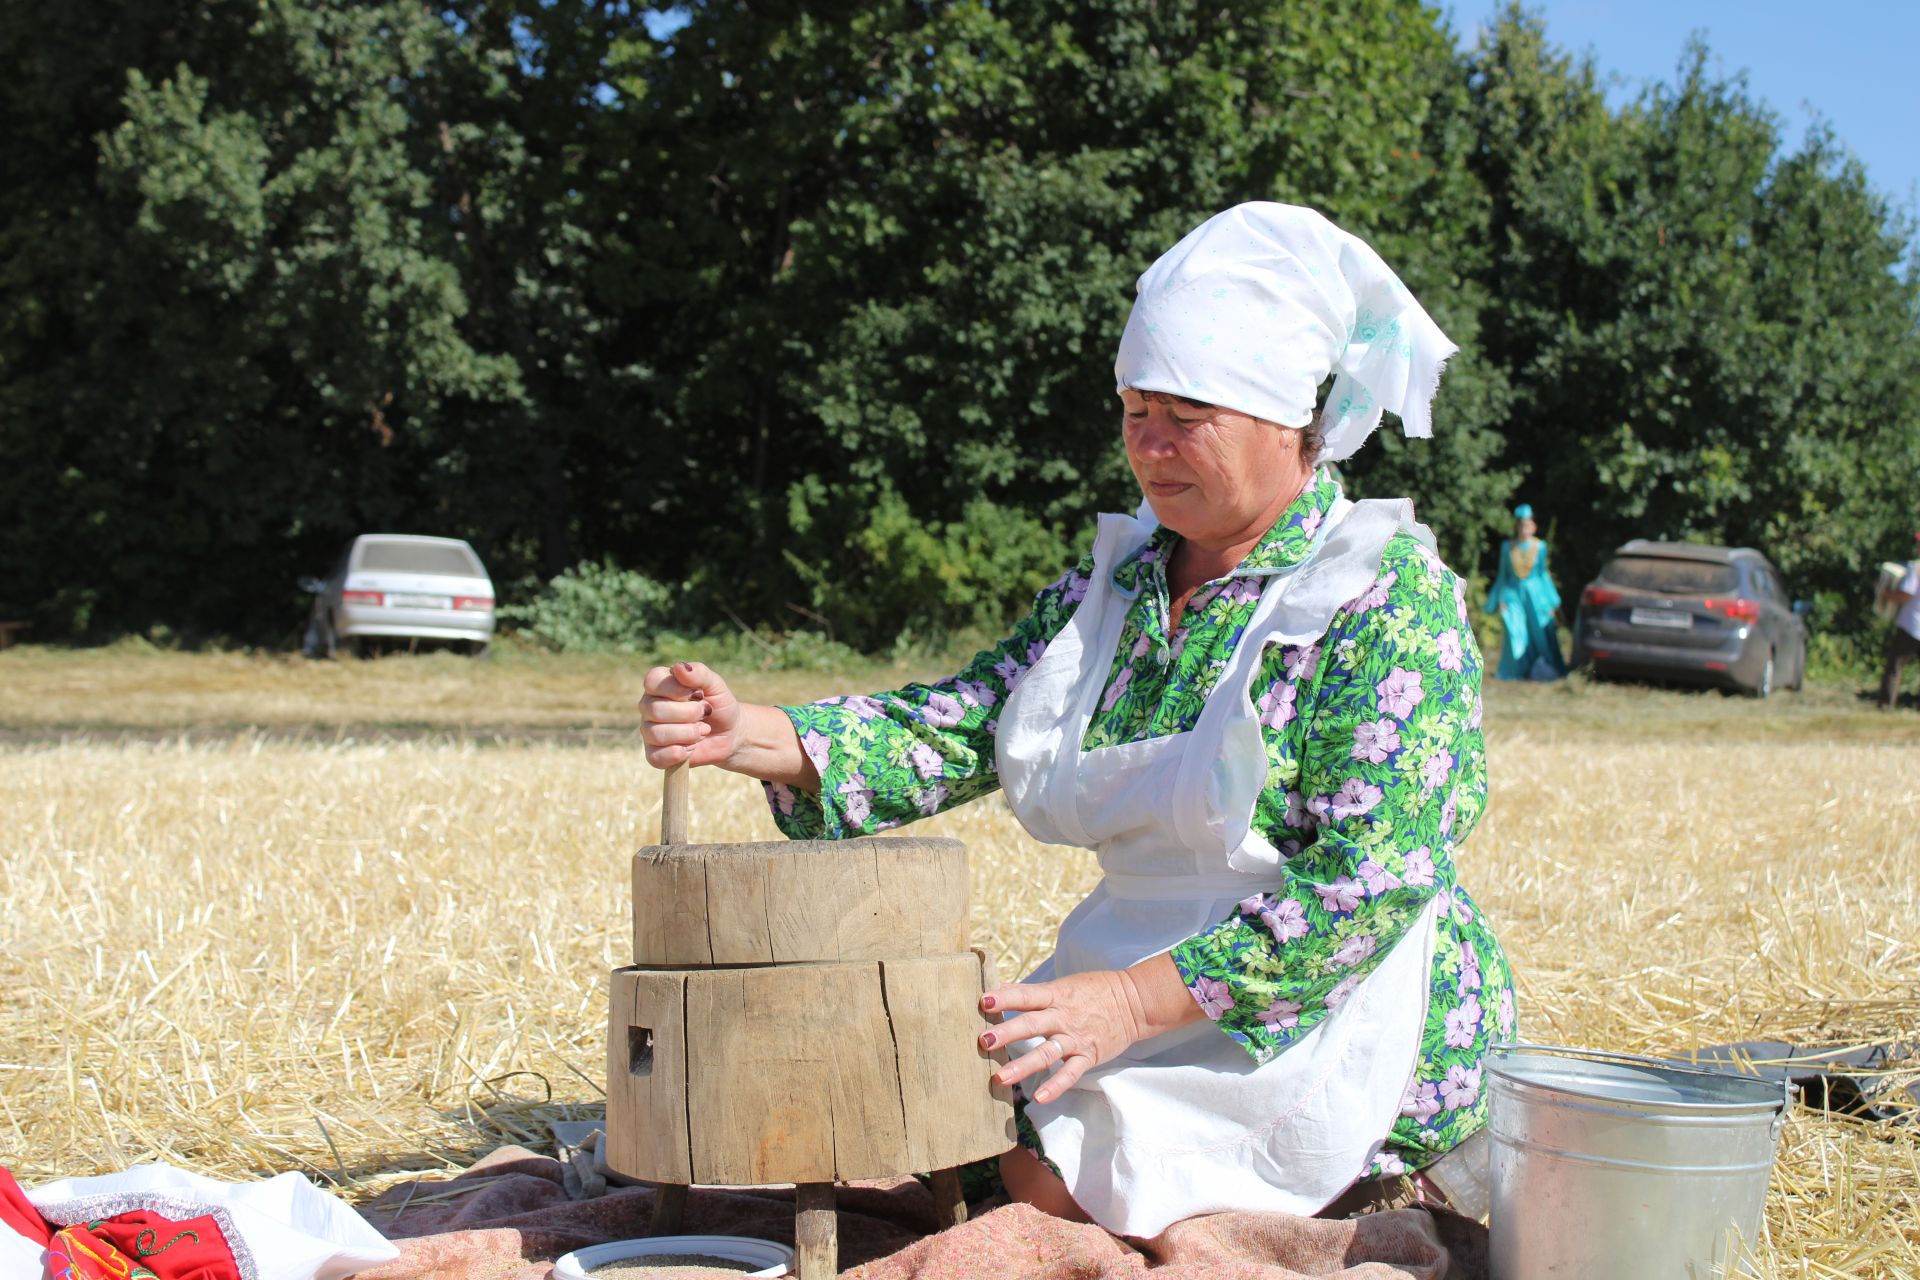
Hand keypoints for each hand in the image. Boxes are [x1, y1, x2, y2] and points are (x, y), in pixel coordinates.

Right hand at [639, 661, 742, 769]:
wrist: (729, 734)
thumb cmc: (719, 705)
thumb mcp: (716, 685)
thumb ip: (699, 674)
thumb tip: (679, 667)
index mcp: (660, 685)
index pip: (651, 681)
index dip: (674, 689)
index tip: (697, 694)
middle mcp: (649, 706)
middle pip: (655, 709)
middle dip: (688, 714)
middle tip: (704, 714)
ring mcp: (649, 730)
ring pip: (656, 734)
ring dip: (687, 734)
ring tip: (702, 731)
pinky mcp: (654, 754)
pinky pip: (655, 756)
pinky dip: (679, 753)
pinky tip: (692, 748)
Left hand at [979, 955, 1202, 1104]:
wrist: (1133, 1002)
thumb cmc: (1092, 991)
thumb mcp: (1063, 985)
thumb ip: (1034, 994)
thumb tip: (999, 993)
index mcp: (1055, 995)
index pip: (1026, 995)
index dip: (1004, 997)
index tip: (982, 1001)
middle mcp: (1063, 1016)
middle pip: (1031, 1024)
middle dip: (1007, 1033)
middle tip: (983, 1041)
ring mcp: (1075, 1038)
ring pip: (1046, 1052)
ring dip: (1023, 1065)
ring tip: (1000, 1077)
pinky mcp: (1088, 1055)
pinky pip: (1070, 1073)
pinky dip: (1056, 1086)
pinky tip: (1040, 1097)